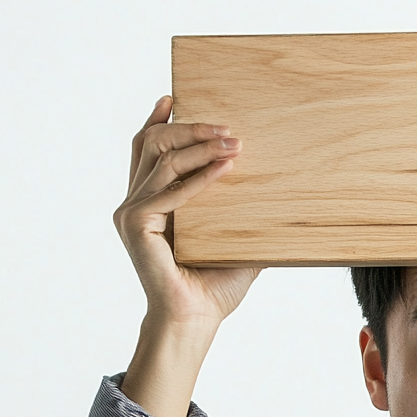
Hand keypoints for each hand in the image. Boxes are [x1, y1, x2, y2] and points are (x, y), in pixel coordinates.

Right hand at [116, 97, 261, 416]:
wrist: (197, 319)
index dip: (160, 120)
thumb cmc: (213, 285)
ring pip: (162, 161)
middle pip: (152, 143)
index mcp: (150, 202)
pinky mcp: (136, 225)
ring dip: (200, 146)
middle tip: (225, 126)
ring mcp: (133, 213)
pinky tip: (226, 168)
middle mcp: (135, 203)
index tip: (177, 97)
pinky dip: (201, 178)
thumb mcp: (235, 238)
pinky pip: (171, 192)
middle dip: (189, 128)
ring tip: (234, 142)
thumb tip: (284, 196)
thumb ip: (244, 213)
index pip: (147, 149)